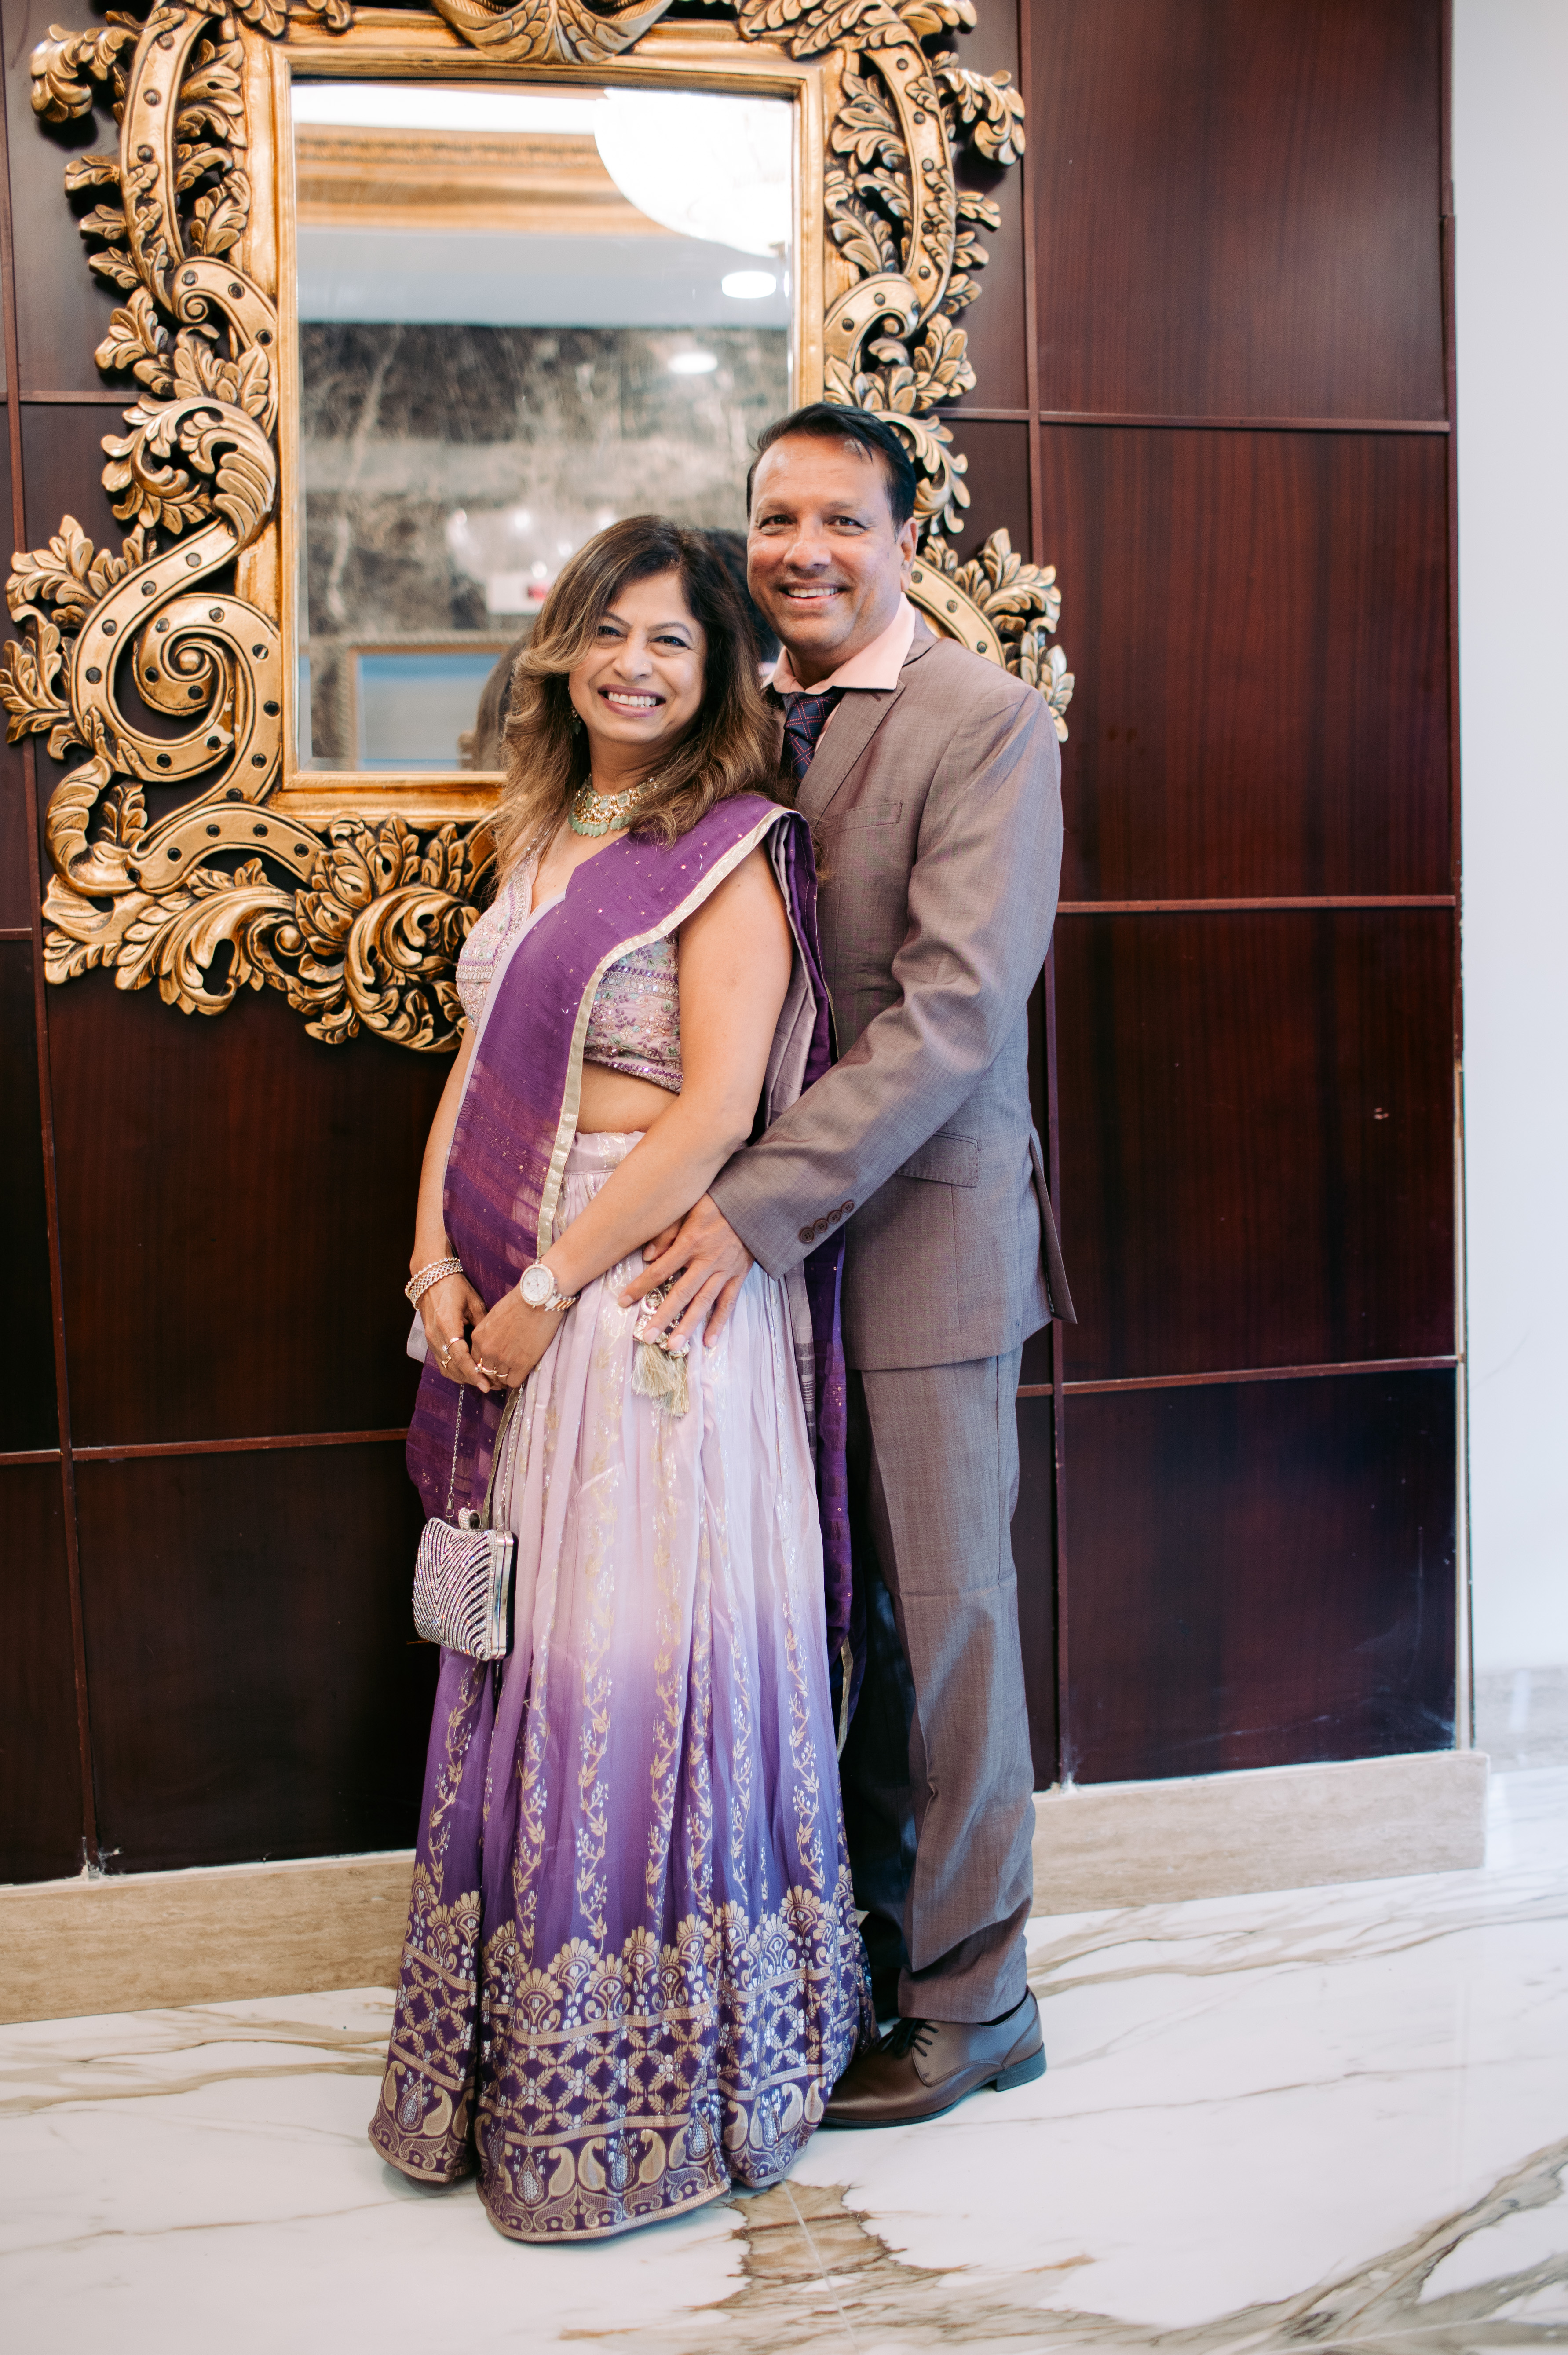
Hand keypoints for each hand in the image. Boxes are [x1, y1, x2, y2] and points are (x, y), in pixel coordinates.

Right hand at [419, 1273, 492, 1389]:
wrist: (430, 1279)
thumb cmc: (454, 1286)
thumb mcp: (474, 1302)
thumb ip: (484, 1325)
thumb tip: (495, 1345)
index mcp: (447, 1325)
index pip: (460, 1357)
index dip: (474, 1373)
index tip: (486, 1386)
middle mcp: (436, 1337)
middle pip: (453, 1368)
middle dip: (472, 1380)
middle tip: (492, 1386)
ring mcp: (431, 1340)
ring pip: (447, 1369)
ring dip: (464, 1378)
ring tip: (484, 1382)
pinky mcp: (430, 1341)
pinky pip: (443, 1363)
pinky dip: (456, 1371)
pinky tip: (470, 1373)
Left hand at [467, 1286, 562, 1391]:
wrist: (539, 1298)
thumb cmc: (520, 1301)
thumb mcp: (495, 1315)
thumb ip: (490, 1332)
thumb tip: (496, 1341)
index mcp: (479, 1337)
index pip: (476, 1360)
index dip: (486, 1363)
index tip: (494, 1363)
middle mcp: (487, 1350)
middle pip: (486, 1372)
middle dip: (494, 1373)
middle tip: (505, 1370)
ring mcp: (503, 1359)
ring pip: (499, 1379)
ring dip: (507, 1375)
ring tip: (516, 1369)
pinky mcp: (521, 1364)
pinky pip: (513, 1382)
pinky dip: (518, 1378)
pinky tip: (523, 1370)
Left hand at [619, 1195, 752, 1345]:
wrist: (755, 1200)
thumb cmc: (717, 1200)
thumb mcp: (688, 1206)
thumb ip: (667, 1230)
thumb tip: (647, 1256)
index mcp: (691, 1241)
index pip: (660, 1270)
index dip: (640, 1286)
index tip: (623, 1301)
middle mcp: (708, 1260)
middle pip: (681, 1293)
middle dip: (662, 1316)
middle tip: (646, 1336)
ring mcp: (726, 1269)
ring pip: (704, 1302)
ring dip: (688, 1325)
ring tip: (672, 1345)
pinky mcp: (740, 1274)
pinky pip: (729, 1302)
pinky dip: (719, 1322)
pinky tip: (708, 1341)